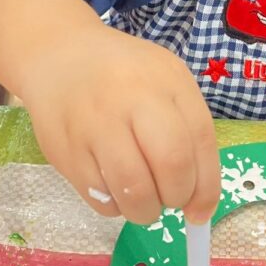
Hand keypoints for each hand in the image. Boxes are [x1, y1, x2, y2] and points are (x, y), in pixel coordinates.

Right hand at [19, 25, 220, 222]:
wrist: (58, 55)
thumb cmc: (123, 74)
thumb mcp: (165, 82)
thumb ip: (189, 133)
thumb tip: (200, 207)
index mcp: (167, 79)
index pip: (200, 140)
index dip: (206, 186)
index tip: (200, 210)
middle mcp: (132, 97)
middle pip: (171, 164)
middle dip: (177, 197)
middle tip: (169, 198)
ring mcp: (96, 124)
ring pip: (134, 191)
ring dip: (145, 210)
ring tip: (142, 199)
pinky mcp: (66, 150)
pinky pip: (101, 199)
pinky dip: (115, 206)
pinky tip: (113, 186)